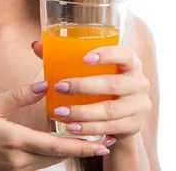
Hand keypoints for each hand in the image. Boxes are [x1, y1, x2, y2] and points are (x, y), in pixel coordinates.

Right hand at [0, 81, 110, 169]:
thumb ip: (17, 95)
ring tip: (95, 140)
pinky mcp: (13, 170)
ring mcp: (16, 168)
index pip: (55, 146)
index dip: (82, 145)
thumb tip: (43, 85)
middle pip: (60, 157)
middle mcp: (19, 159)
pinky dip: (56, 154)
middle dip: (85, 149)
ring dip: (73, 152)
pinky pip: (41, 163)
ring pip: (52, 161)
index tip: (104, 141)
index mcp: (14, 141)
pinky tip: (64, 143)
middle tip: (109, 139)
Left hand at [32, 41, 150, 142]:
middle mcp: (139, 83)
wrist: (122, 115)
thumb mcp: (90, 69)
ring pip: (111, 110)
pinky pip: (111, 128)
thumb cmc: (101, 83)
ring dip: (83, 112)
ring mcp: (139, 106)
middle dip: (84, 87)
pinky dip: (90, 129)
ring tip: (60, 112)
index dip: (107, 54)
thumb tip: (36, 45)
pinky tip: (73, 128)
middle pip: (114, 84)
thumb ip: (64, 57)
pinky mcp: (134, 126)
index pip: (124, 54)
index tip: (84, 57)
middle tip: (60, 87)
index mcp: (130, 63)